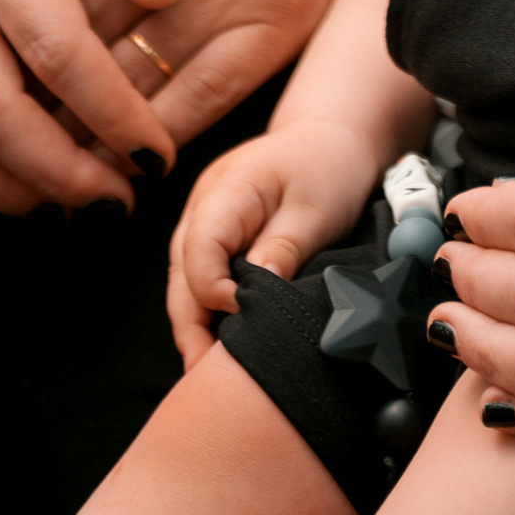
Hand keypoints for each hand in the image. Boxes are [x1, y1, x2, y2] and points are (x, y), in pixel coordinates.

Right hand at [167, 119, 378, 366]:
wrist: (332, 138)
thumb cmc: (329, 166)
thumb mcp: (317, 209)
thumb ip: (283, 250)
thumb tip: (250, 298)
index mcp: (227, 188)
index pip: (199, 250)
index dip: (214, 292)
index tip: (245, 316)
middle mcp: (203, 203)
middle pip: (181, 272)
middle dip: (191, 325)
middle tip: (206, 376)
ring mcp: (203, 217)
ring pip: (184, 278)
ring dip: (196, 321)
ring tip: (209, 370)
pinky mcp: (215, 232)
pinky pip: (200, 274)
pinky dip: (207, 307)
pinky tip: (219, 339)